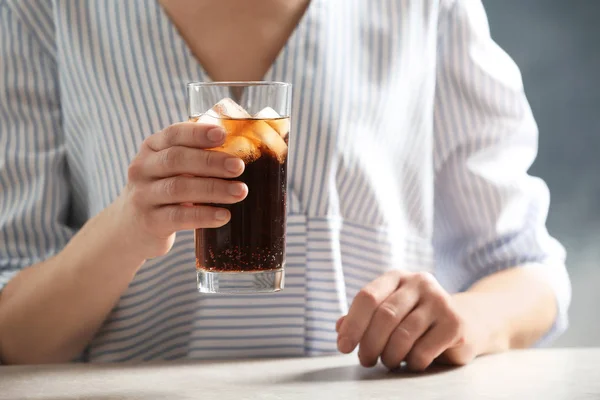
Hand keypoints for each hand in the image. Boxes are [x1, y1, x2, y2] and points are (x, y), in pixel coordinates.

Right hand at [117, 122, 247, 258]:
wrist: (130, 228)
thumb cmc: (163, 189)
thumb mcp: (170, 168)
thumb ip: (196, 154)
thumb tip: (243, 144)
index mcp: (152, 148)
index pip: (173, 134)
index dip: (198, 133)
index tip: (223, 134)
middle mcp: (142, 168)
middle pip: (177, 160)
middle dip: (211, 162)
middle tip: (239, 167)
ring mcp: (143, 196)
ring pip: (179, 188)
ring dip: (213, 189)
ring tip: (240, 192)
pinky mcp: (149, 222)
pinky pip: (179, 217)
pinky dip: (204, 216)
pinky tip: (224, 216)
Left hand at [336, 271, 478, 370]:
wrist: (465, 322)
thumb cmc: (416, 319)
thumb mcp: (388, 313)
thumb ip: (363, 318)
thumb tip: (340, 329)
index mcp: (397, 277)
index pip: (368, 296)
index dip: (352, 324)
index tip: (343, 346)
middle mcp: (420, 282)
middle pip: (384, 316)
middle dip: (369, 344)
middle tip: (365, 361)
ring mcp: (440, 301)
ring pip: (403, 335)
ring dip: (389, 356)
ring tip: (388, 362)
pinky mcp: (455, 323)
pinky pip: (423, 351)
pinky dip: (411, 363)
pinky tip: (412, 362)